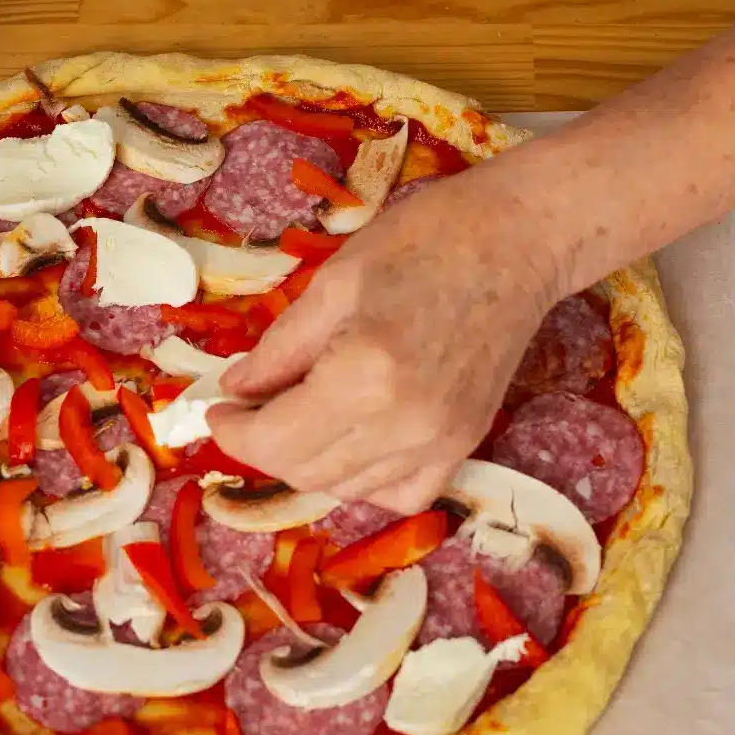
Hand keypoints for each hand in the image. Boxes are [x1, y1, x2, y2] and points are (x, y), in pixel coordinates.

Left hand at [207, 176, 559, 512]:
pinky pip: (401, 495)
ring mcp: (441, 442)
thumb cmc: (425, 239)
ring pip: (347, 489)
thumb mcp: (333, 281)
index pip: (274, 440)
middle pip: (305, 472)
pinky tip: (350, 443)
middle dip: (262, 446)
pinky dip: (363, 481)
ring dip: (307, 463)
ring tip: (294, 416)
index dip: (232, 431)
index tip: (215, 409)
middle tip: (248, 406)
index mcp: (363, 376)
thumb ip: (280, 347)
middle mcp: (403, 425)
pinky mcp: (466, 444)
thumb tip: (235, 388)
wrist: (519, 240)